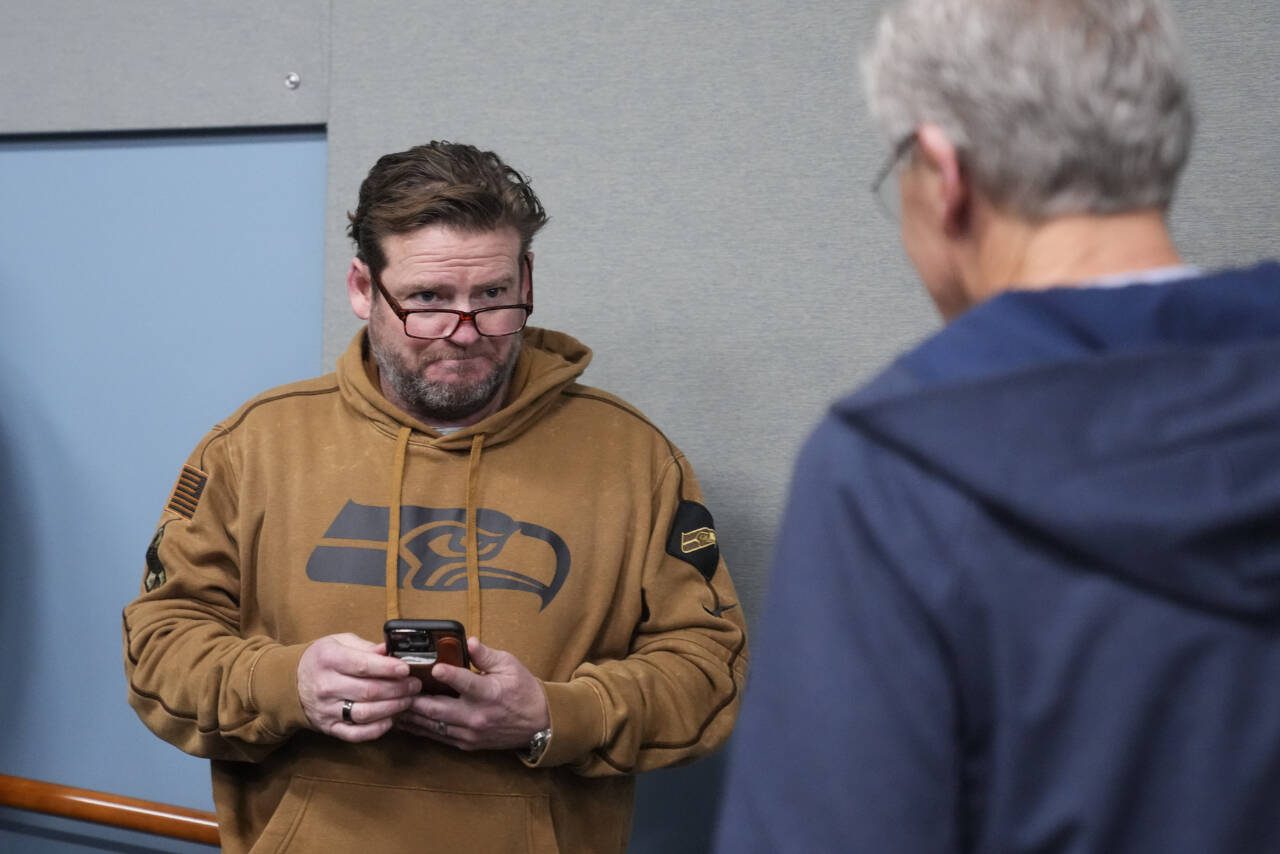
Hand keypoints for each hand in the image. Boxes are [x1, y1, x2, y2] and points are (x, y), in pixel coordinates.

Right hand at [297, 633, 420, 741]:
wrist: (292, 682)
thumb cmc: (323, 659)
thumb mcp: (340, 642)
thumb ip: (366, 647)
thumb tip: (390, 650)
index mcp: (329, 659)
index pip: (363, 665)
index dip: (388, 668)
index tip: (406, 669)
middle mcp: (326, 685)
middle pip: (369, 691)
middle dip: (398, 689)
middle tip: (414, 685)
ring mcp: (326, 709)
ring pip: (365, 713)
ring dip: (392, 708)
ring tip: (408, 700)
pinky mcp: (329, 727)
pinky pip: (355, 734)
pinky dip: (376, 730)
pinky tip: (391, 720)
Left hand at [398, 637, 549, 751]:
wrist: (539, 724)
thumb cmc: (523, 690)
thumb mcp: (510, 665)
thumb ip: (486, 655)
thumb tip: (469, 641)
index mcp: (490, 694)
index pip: (466, 683)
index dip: (449, 675)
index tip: (434, 667)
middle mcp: (477, 716)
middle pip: (438, 709)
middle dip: (414, 699)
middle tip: (396, 688)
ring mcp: (470, 733)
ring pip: (433, 726)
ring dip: (411, 716)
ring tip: (392, 704)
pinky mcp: (466, 744)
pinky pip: (438, 736)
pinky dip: (420, 728)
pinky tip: (406, 720)